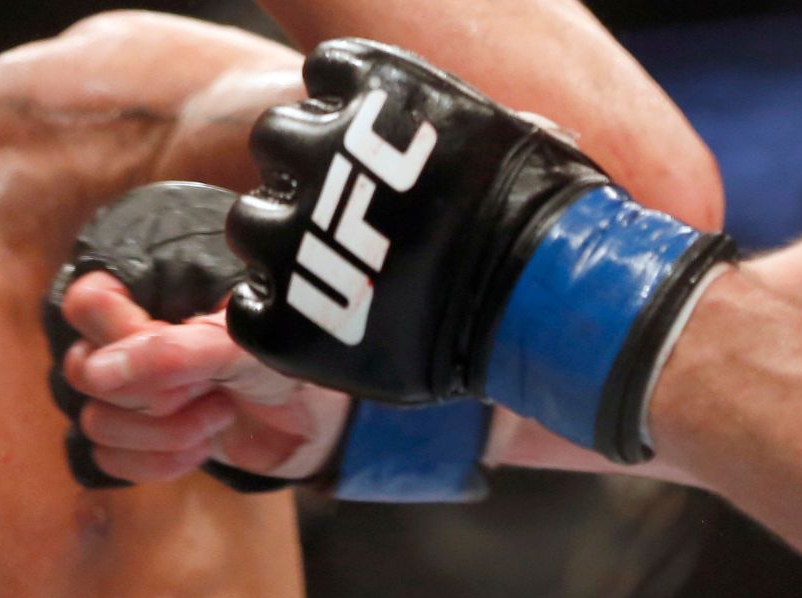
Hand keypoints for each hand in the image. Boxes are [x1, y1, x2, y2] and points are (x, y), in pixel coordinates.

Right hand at [60, 271, 350, 482]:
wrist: (312, 419)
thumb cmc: (279, 363)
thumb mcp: (240, 347)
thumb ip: (174, 351)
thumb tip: (98, 373)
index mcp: (149, 294)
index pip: (87, 303)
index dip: (127, 337)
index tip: (181, 349)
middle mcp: (126, 340)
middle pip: (82, 369)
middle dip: (156, 392)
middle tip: (211, 384)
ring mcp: (127, 391)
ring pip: (95, 421)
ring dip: (165, 431)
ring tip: (220, 412)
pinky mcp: (136, 438)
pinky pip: (106, 460)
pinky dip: (158, 463)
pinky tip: (200, 448)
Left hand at [226, 38, 734, 463]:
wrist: (554, 308)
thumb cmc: (551, 220)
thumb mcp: (513, 135)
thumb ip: (447, 127)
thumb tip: (441, 133)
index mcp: (377, 96)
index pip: (325, 74)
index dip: (346, 111)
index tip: (368, 144)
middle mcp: (324, 151)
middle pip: (272, 141)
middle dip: (304, 171)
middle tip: (344, 212)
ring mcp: (299, 237)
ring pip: (248, 221)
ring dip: (280, 238)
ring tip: (330, 270)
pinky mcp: (291, 319)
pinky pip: (246, 307)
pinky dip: (273, 313)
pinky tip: (316, 319)